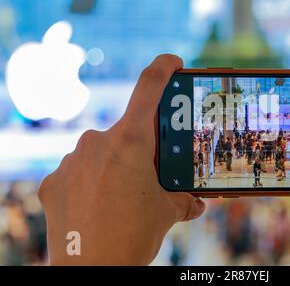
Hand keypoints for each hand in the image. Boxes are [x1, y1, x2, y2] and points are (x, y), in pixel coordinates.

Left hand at [38, 54, 204, 264]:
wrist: (92, 270)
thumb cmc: (133, 236)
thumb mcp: (167, 212)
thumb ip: (183, 199)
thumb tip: (196, 202)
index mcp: (131, 141)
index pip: (149, 87)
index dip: (164, 68)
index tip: (173, 62)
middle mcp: (98, 142)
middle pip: (128, 129)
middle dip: (144, 145)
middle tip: (154, 167)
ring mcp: (72, 160)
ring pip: (102, 151)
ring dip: (117, 165)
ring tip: (126, 194)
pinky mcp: (54, 180)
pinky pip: (79, 170)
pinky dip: (93, 181)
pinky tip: (101, 204)